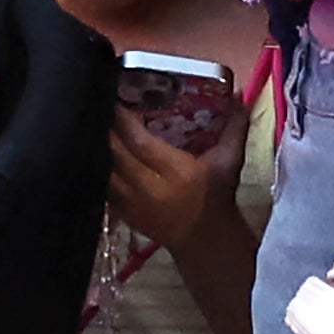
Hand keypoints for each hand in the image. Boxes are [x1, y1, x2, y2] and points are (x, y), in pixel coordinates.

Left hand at [101, 106, 233, 256]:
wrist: (205, 240)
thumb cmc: (216, 196)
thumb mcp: (229, 161)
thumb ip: (234, 128)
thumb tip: (239, 94)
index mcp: (176, 172)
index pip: (140, 143)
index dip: (124, 121)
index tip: (115, 100)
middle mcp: (150, 188)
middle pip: (116, 154)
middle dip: (106, 129)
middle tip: (100, 106)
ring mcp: (132, 204)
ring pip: (104, 171)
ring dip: (98, 148)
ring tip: (95, 126)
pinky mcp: (123, 214)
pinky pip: (102, 187)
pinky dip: (97, 169)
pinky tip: (94, 152)